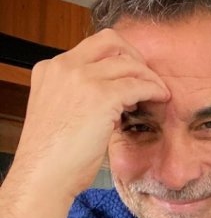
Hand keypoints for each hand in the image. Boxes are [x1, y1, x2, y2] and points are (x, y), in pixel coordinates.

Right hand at [0, 29, 169, 217]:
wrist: (44, 175)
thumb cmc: (54, 158)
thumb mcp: (62, 116)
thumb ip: (79, 99)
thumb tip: (115, 102)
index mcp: (51, 70)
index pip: (91, 49)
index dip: (116, 60)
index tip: (130, 78)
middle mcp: (64, 67)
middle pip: (110, 42)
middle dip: (135, 57)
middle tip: (148, 79)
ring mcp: (82, 79)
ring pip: (128, 62)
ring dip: (148, 76)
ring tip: (159, 93)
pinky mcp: (101, 96)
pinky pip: (138, 84)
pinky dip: (154, 89)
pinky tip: (161, 99)